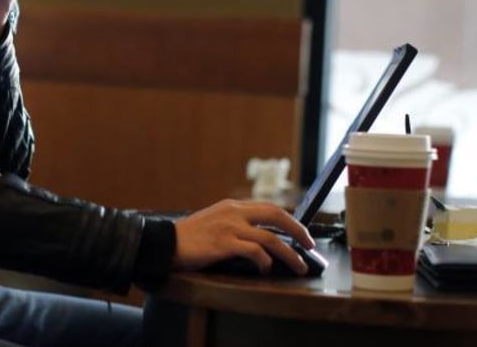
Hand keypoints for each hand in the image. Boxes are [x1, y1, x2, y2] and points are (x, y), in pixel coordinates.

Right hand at [172, 199, 314, 274]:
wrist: (167, 242)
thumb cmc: (190, 236)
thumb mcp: (216, 221)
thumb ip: (236, 223)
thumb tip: (260, 237)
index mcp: (233, 206)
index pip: (269, 207)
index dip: (289, 219)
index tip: (300, 231)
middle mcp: (234, 213)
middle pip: (276, 216)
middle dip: (298, 230)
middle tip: (310, 244)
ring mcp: (230, 227)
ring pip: (270, 237)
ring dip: (289, 253)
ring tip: (298, 265)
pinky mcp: (224, 243)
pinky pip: (253, 251)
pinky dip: (265, 261)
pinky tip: (266, 269)